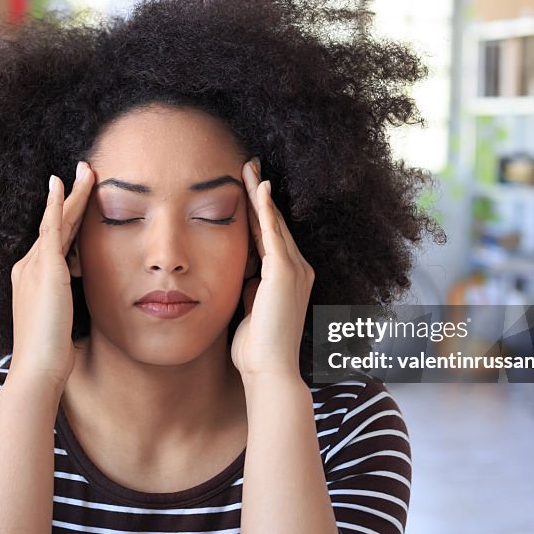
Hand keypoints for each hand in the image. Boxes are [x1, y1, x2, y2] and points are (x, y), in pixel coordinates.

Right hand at [9, 161, 93, 385]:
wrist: (37, 368)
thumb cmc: (50, 354)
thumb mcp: (60, 322)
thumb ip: (67, 305)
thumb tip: (78, 301)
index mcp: (31, 279)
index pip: (54, 240)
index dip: (67, 217)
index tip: (78, 199)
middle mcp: (27, 267)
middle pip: (55, 223)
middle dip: (69, 196)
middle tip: (83, 169)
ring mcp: (34, 266)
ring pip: (57, 220)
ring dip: (72, 193)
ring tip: (86, 169)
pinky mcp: (45, 268)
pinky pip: (51, 228)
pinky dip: (56, 204)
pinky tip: (61, 184)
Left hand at [231, 158, 314, 380]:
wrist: (268, 370)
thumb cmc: (254, 349)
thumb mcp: (248, 308)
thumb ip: (246, 286)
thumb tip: (235, 270)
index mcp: (288, 278)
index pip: (269, 236)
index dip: (258, 210)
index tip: (247, 187)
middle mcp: (298, 269)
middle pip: (273, 222)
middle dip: (259, 193)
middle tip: (248, 163)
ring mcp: (294, 269)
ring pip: (273, 221)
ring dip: (259, 192)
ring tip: (248, 165)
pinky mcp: (284, 271)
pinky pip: (273, 232)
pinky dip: (265, 207)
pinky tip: (257, 186)